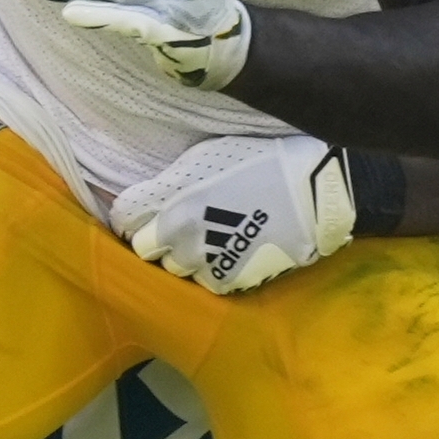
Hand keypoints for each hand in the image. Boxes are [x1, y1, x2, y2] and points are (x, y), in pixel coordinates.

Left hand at [111, 133, 354, 293]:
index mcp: (172, 205)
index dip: (132, 212)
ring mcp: (205, 265)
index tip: (142, 208)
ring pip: (175, 268)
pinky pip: (204, 280)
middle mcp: (181, 241)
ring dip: (183, 255)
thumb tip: (148, 198)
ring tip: (208, 237)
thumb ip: (170, 182)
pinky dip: (210, 268)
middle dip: (156, 236)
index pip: (125, 217)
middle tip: (178, 222)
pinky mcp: (229, 281)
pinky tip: (229, 249)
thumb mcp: (207, 157)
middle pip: (145, 249)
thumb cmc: (261, 162)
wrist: (314, 193)